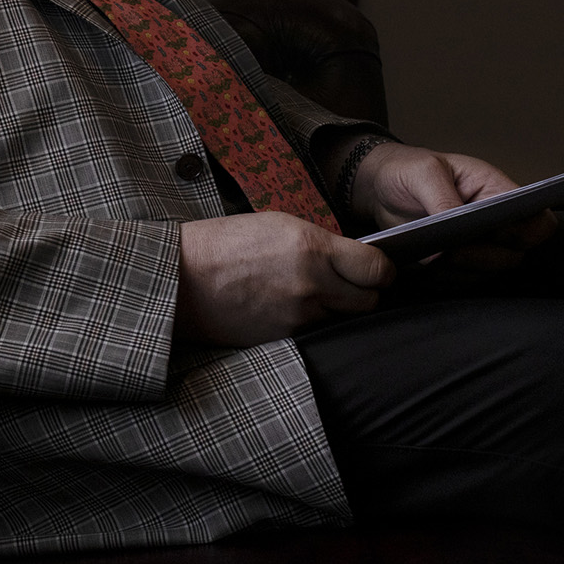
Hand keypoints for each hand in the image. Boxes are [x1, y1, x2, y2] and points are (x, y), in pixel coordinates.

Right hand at [175, 212, 394, 347]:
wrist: (180, 279)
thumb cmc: (224, 244)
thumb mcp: (278, 225)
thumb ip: (319, 243)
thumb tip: (350, 259)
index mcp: (311, 248)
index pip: (376, 269)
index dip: (383, 271)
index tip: (378, 270)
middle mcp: (311, 285)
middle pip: (368, 301)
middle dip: (365, 293)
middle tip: (350, 284)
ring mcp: (298, 317)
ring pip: (342, 319)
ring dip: (335, 309)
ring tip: (309, 294)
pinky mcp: (284, 338)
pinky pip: (315, 332)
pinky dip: (310, 322)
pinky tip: (288, 307)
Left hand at [352, 143, 553, 270]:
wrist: (381, 186)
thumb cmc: (408, 169)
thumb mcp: (424, 173)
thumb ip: (443, 201)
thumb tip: (452, 241)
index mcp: (496, 192)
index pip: (537, 220)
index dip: (527, 232)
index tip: (497, 232)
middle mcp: (495, 223)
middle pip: (514, 255)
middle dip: (484, 257)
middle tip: (451, 251)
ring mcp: (478, 246)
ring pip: (487, 273)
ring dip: (461, 270)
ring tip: (432, 255)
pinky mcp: (457, 263)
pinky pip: (461, 281)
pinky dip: (444, 278)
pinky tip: (424, 265)